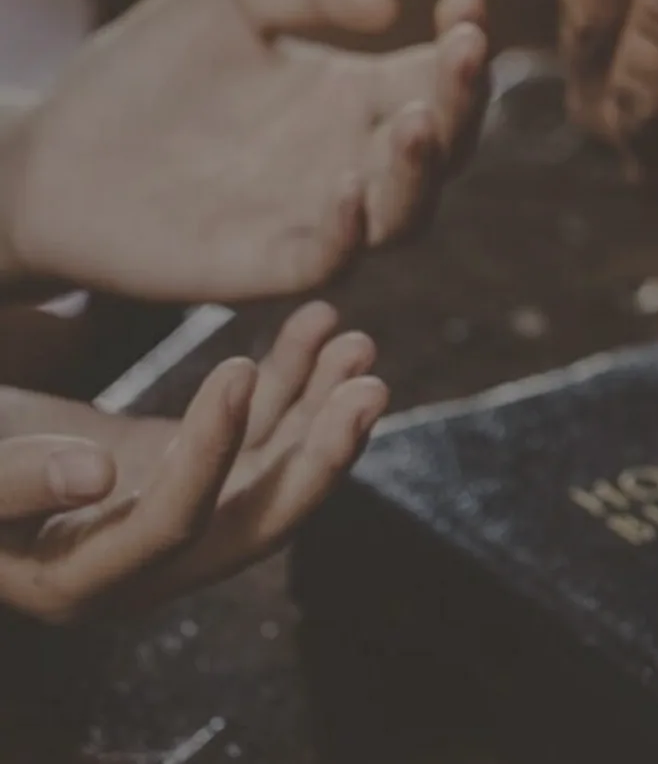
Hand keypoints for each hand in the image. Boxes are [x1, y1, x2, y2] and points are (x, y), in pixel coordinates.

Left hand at [0, 0, 490, 302]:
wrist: (56, 156)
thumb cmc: (147, 71)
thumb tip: (389, 5)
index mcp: (356, 97)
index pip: (437, 76)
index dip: (465, 41)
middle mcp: (355, 161)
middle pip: (445, 146)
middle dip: (464, 101)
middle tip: (464, 52)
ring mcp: (321, 218)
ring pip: (407, 213)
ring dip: (421, 172)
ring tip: (414, 121)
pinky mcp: (273, 266)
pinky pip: (332, 259)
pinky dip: (347, 231)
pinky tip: (345, 187)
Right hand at [0, 301, 386, 621]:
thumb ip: (10, 482)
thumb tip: (93, 478)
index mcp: (86, 582)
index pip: (173, 523)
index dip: (208, 451)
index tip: (233, 367)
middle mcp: (154, 565)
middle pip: (258, 520)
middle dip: (322, 455)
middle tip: (369, 385)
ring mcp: (186, 518)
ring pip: (275, 471)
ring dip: (323, 408)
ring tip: (358, 342)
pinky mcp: (198, 472)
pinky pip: (263, 432)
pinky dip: (295, 381)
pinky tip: (322, 326)